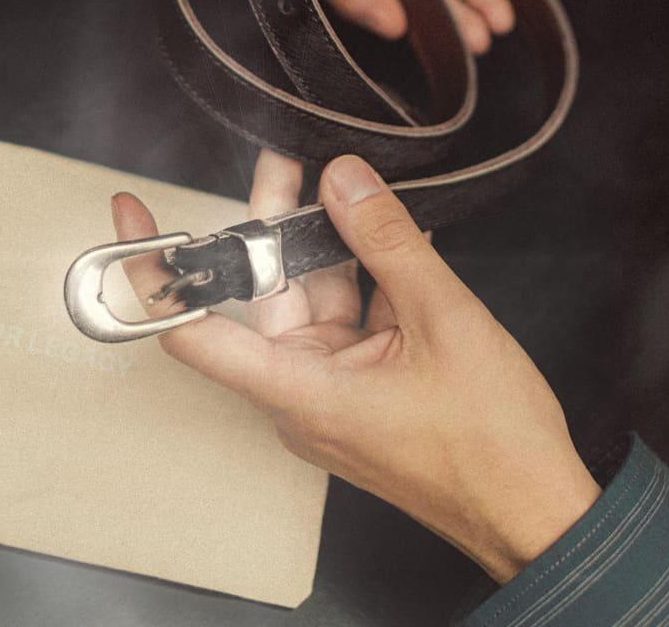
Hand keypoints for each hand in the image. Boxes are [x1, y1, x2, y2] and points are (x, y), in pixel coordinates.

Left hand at [112, 150, 599, 583]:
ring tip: (345, 185)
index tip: (132, 216)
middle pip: (263, 293)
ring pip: (310, 297)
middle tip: (287, 159)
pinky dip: (364, 275)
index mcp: (300, 391)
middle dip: (273, 223)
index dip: (156, 272)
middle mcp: (301, 391)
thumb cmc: (491, 443)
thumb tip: (345, 179)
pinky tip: (386, 233)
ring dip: (327, 244)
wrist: (536, 509)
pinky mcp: (361, 384)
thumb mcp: (442, 320)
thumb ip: (388, 243)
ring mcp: (332, 388)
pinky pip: (347, 315)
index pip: (194, 332)